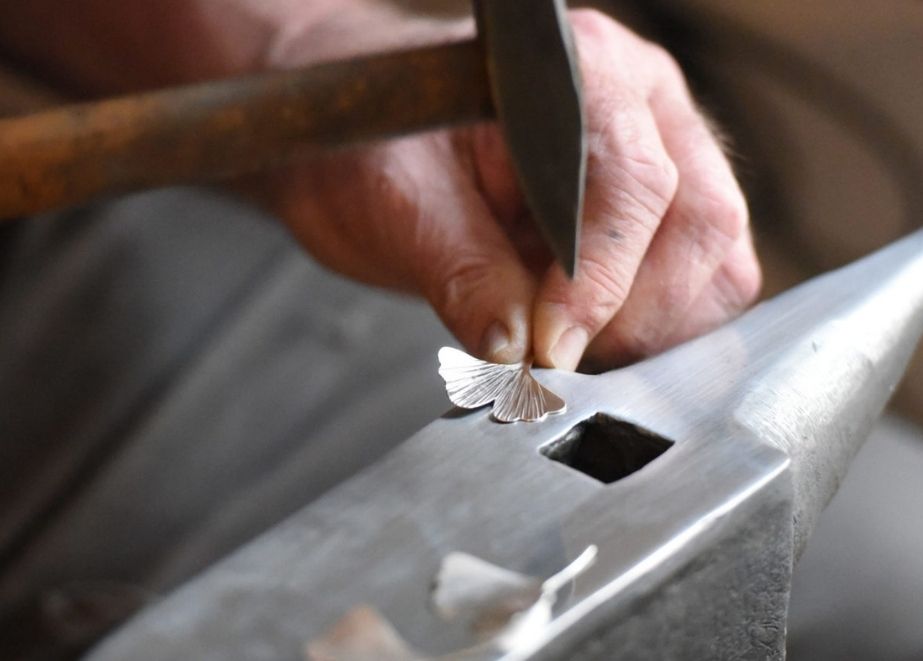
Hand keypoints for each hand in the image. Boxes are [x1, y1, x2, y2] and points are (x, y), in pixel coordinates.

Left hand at [262, 7, 760, 369]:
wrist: (378, 135)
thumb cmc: (382, 140)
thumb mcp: (400, 201)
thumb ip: (464, 273)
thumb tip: (516, 354)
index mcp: (582, 72)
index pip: (633, 182)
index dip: (601, 280)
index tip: (551, 351)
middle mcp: (643, 105)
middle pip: (700, 225)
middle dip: (635, 317)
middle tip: (557, 366)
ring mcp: (666, 155)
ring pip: (716, 264)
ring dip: (651, 330)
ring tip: (566, 351)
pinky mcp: (663, 214)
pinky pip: (699, 284)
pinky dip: (654, 331)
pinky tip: (589, 341)